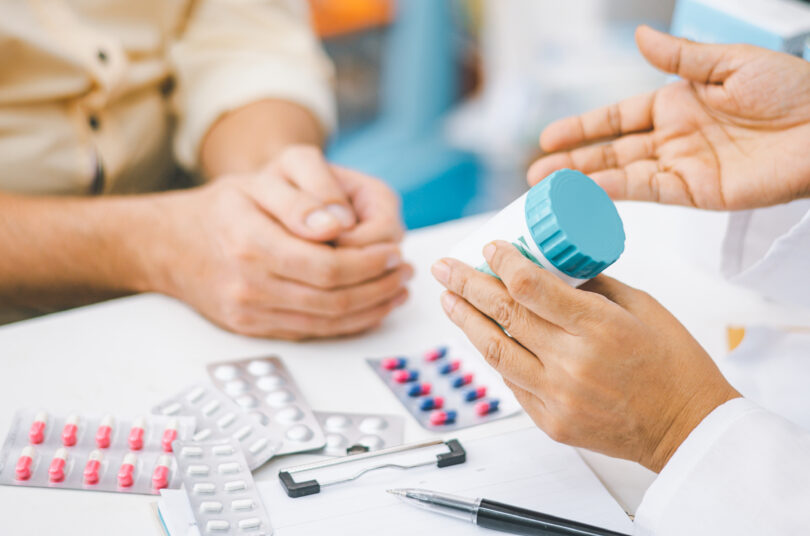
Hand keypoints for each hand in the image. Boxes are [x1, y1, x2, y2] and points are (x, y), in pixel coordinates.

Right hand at [148, 159, 409, 339]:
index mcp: (252, 243)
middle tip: (404, 271)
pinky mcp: (253, 329)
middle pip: (333, 300)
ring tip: (397, 290)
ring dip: (371, 310)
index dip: (370, 263)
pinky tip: (369, 308)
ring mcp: (250, 314)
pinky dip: (347, 324)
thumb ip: (302, 197)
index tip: (395, 250)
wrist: (169, 245)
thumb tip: (340, 224)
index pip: (328, 267)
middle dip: (379, 288)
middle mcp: (249, 286)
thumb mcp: (260, 180)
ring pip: (326, 323)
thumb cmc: (222, 206)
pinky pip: (310, 332)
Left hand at [431, 241, 739, 471]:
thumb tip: (554, 267)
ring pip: (494, 351)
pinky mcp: (551, 421)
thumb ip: (594, 286)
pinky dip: (494, 355)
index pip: (529, 286)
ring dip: (465, 321)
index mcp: (597, 327)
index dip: (502, 263)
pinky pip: (511, 382)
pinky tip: (482, 335)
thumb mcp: (643, 308)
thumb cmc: (674, 366)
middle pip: (503, 315)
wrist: (688, 430)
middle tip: (444, 267)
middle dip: (466, 285)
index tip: (489, 248)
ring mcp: (557, 396)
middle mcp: (571, 362)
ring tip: (448, 300)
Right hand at [528, 26, 809, 209]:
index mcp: (678, 102)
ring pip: (622, 174)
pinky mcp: (696, 192)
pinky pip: (648, 191)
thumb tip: (638, 36)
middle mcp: (674, 137)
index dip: (583, 127)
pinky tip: (590, 191)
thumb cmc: (791, 90)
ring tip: (550, 187)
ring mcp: (682, 166)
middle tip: (537, 172)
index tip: (549, 136)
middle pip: (612, 150)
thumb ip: (680, 57)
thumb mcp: (730, 62)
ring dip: (585, 181)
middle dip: (573, 161)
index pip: (618, 118)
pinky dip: (617, 192)